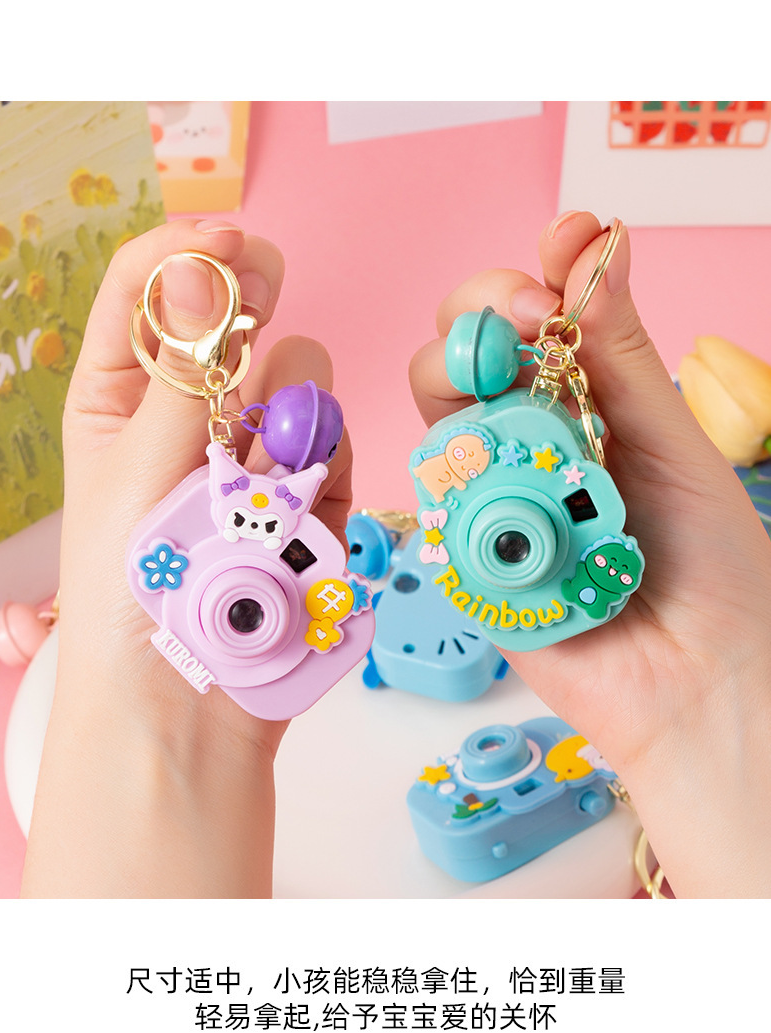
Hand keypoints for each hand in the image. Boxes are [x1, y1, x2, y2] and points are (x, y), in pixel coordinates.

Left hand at [21, 219, 352, 896]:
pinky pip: (334, 444)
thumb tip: (200, 258)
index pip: (150, 289)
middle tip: (261, 321)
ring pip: (300, 376)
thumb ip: (180, 363)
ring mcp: (255, 454)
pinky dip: (324, 467)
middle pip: (236, 319)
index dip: (191, 251)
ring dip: (291, 409)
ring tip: (266, 474)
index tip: (235, 244)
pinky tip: (300, 509)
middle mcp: (191, 415)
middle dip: (254, 317)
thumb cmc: (138, 591)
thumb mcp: (136, 464)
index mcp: (122, 397)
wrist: (192, 703)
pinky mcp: (307, 495)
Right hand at [410, 211, 770, 896]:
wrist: (698, 681)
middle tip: (526, 312)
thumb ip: (620, 353)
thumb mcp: (674, 441)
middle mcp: (526, 438)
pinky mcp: (460, 548)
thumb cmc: (711, 565)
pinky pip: (431, 491)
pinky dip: (451, 468)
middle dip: (480, 309)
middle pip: (465, 347)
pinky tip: (491, 473)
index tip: (564, 241)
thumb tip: (594, 242)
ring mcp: (488, 490)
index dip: (535, 269)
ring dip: (455, 373)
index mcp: (584, 402)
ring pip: (435, 406)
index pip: (533, 315)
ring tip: (505, 387)